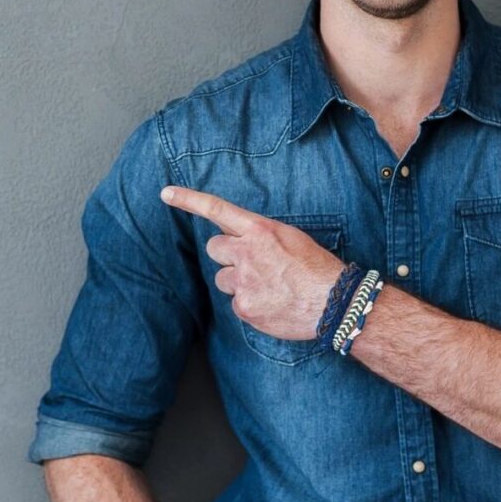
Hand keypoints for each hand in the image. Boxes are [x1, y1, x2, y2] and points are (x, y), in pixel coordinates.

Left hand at [161, 185, 343, 341]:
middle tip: (252, 264)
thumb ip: (260, 235)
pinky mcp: (244, 308)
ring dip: (239, 281)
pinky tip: (272, 304)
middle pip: (215, 248)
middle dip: (228, 255)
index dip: (188, 200)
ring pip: (224, 279)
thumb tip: (241, 238)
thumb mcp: (291, 238)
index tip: (166, 193)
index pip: (217, 210)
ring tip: (269, 287)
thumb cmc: (317, 268)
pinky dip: (250, 305)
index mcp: (259, 230)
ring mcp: (243, 282)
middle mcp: (246, 253)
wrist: (334, 303)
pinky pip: (236, 303)